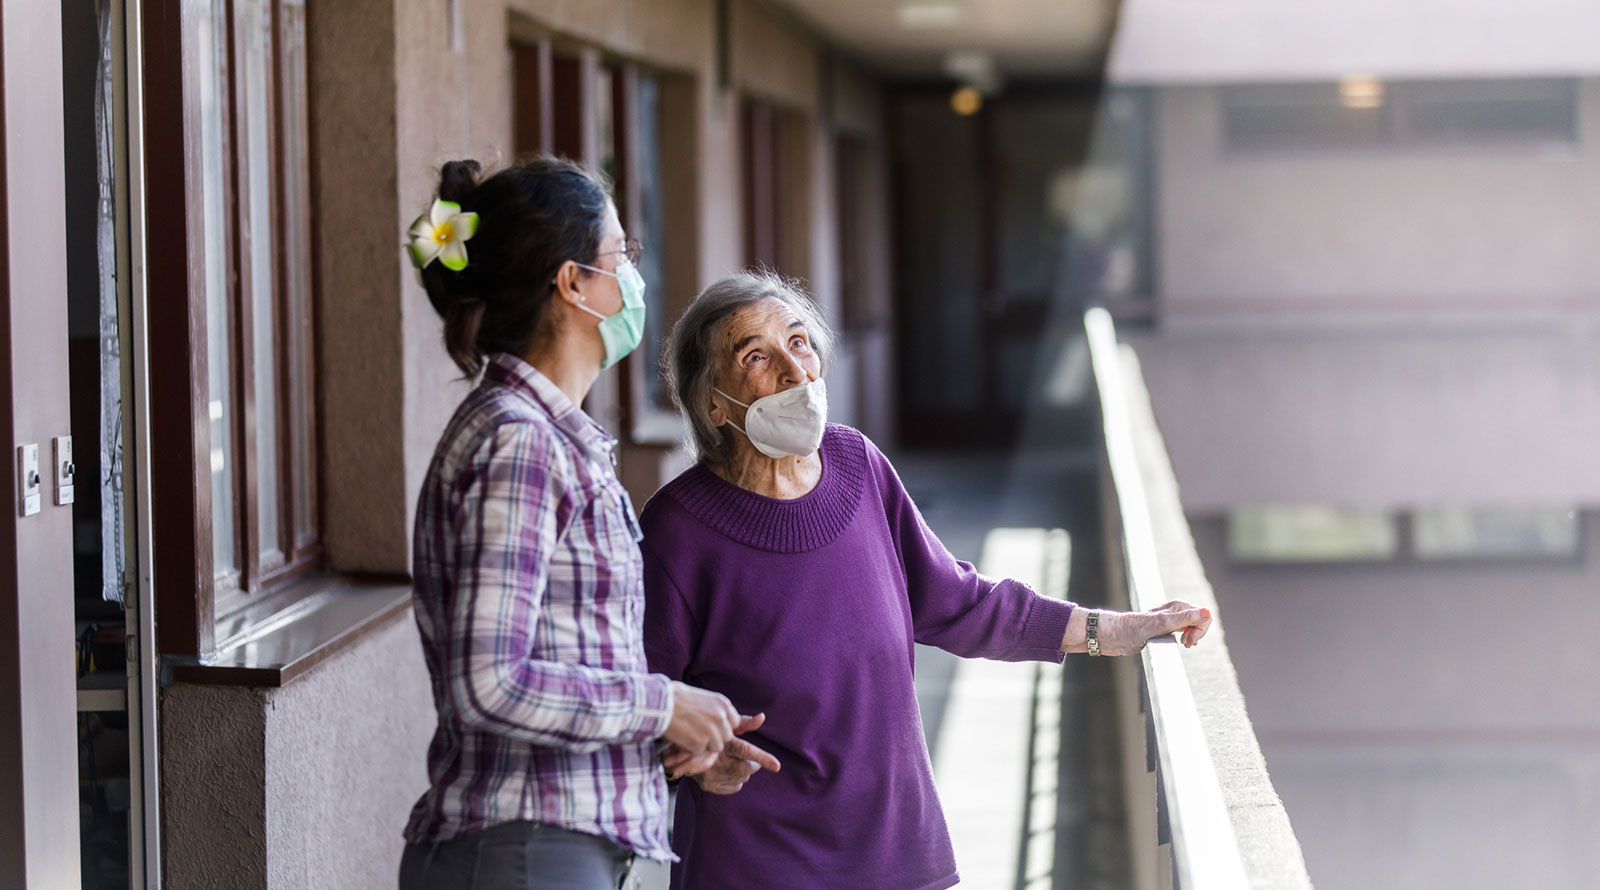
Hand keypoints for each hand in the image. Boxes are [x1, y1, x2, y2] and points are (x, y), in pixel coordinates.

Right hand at [662, 682, 738, 761]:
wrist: (658, 703)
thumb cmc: (675, 698)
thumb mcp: (701, 698)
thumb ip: (714, 709)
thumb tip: (722, 720)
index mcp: (723, 704)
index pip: (734, 723)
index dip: (723, 727)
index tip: (712, 727)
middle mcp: (721, 717)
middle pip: (726, 737)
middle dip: (714, 738)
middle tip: (698, 733)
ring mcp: (711, 731)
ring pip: (716, 748)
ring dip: (704, 745)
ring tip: (689, 735)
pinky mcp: (700, 743)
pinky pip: (700, 753)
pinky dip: (691, 749)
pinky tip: (682, 739)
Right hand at [669, 713, 780, 793]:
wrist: (671, 749)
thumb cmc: (700, 731)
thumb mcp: (721, 723)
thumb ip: (743, 723)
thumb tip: (762, 717)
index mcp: (719, 742)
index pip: (745, 750)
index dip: (762, 758)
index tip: (777, 766)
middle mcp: (713, 760)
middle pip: (745, 768)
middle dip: (752, 764)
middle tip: (751, 759)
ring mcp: (710, 775)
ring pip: (741, 778)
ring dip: (743, 772)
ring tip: (734, 762)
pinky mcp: (707, 785)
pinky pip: (733, 787)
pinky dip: (736, 781)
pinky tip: (729, 772)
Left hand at [1096, 601, 1210, 655]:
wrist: (1112, 636)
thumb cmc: (1133, 629)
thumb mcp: (1162, 625)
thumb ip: (1185, 619)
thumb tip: (1207, 612)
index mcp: (1176, 606)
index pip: (1204, 614)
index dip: (1200, 629)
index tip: (1188, 641)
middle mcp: (1174, 612)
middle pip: (1200, 620)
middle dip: (1198, 633)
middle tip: (1187, 644)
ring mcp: (1169, 621)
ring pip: (1192, 627)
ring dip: (1193, 637)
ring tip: (1185, 645)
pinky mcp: (1163, 631)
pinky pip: (1184, 632)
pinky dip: (1187, 639)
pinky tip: (1183, 644)